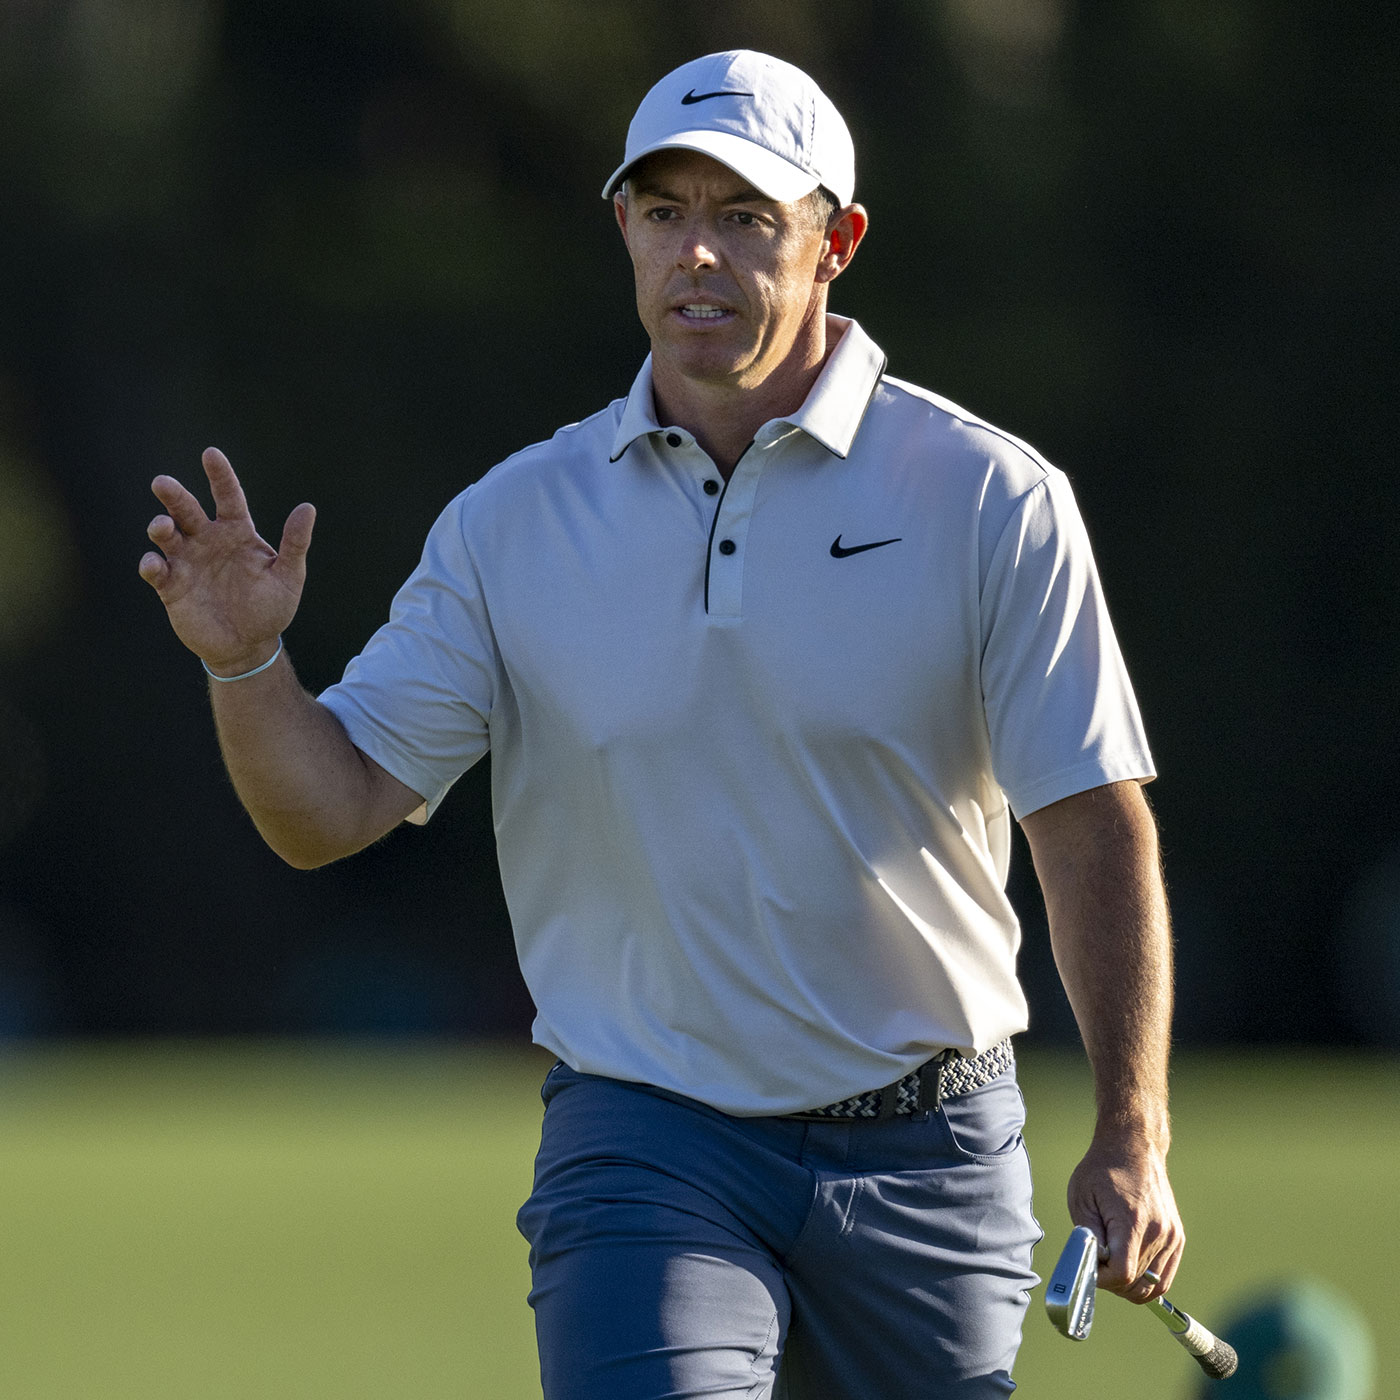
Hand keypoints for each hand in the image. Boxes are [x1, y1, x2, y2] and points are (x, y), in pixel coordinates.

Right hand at [139, 447, 314, 673]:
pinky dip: (152, 565)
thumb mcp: (289, 577)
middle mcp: (208, 541)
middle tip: (162, 483)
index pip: (228, 497)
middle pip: (187, 510)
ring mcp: (187, 562)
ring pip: (166, 536)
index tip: (211, 454)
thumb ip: (295, 543)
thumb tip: (308, 508)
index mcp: (237, 533)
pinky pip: (157, 570)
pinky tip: (155, 565)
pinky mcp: (172, 586)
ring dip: (160, 527)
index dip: (220, 476)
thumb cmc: (270, 608)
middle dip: (174, 496)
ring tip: (162, 525)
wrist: (249, 645)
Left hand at [1067, 1127, 1183, 1303]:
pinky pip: (1164, 1277)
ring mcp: (1172, 1237)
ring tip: (1111, 1265)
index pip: (1123, 1273)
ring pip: (1153, 1286)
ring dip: (1130, 1285)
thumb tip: (1091, 1268)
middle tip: (1098, 1265)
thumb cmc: (1102, 1171)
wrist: (1134, 1148)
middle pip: (1137, 1284)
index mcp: (1132, 1221)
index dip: (1103, 1279)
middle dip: (1114, 1283)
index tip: (1090, 1266)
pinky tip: (1128, 1265)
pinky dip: (1146, 1281)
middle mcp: (1158, 1232)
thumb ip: (1087, 1237)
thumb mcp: (1082, 1198)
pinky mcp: (1178, 1239)